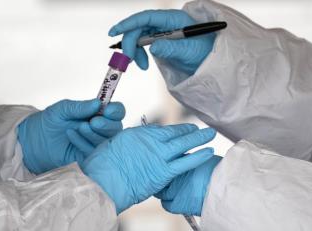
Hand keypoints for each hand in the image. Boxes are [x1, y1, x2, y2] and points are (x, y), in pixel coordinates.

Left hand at [17, 99, 125, 173]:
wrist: (34, 141)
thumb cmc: (50, 121)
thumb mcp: (63, 109)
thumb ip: (80, 107)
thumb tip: (98, 103)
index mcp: (97, 114)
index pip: (116, 112)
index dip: (116, 111)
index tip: (107, 110)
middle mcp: (100, 129)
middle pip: (116, 128)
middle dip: (107, 125)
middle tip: (92, 122)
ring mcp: (95, 144)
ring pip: (106, 142)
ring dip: (94, 134)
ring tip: (79, 128)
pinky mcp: (88, 157)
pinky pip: (93, 153)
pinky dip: (83, 143)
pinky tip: (70, 136)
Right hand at [81, 124, 216, 213]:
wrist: (103, 181)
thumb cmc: (102, 168)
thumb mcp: (113, 148)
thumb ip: (129, 146)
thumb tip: (134, 149)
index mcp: (137, 134)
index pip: (157, 130)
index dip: (169, 131)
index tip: (174, 131)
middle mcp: (150, 141)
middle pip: (174, 132)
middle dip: (187, 130)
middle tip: (197, 128)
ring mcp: (159, 155)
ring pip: (184, 143)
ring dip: (199, 138)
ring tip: (210, 134)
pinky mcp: (165, 171)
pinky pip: (186, 162)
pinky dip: (199, 156)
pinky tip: (209, 151)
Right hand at [108, 9, 213, 74]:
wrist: (212, 63)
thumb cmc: (205, 53)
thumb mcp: (189, 52)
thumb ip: (171, 49)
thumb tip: (153, 47)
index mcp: (173, 19)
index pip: (147, 17)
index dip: (129, 23)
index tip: (114, 32)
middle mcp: (166, 22)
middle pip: (140, 27)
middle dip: (132, 43)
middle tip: (129, 60)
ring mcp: (163, 32)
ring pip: (140, 36)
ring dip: (135, 50)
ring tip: (141, 66)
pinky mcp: (161, 41)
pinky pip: (144, 44)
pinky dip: (140, 54)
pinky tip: (143, 64)